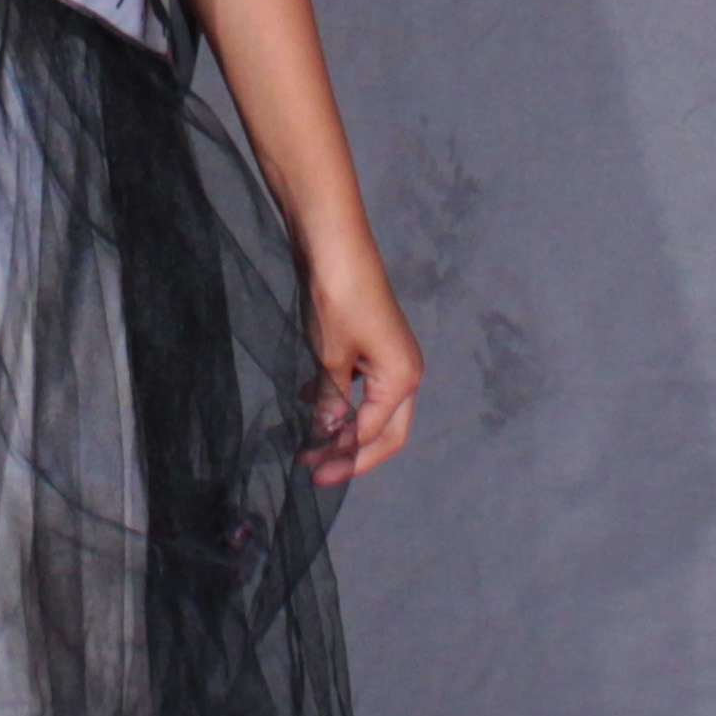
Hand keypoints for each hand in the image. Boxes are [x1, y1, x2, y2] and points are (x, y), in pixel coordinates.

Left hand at [304, 263, 420, 487]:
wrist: (335, 244)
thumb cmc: (336, 300)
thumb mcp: (330, 358)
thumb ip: (331, 402)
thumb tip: (328, 434)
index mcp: (402, 379)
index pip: (375, 436)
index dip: (344, 458)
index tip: (310, 472)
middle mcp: (405, 371)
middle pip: (385, 430)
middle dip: (352, 453)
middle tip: (316, 470)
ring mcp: (390, 355)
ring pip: (372, 407)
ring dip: (344, 426)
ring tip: (309, 440)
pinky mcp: (373, 342)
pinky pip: (361, 384)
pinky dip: (340, 398)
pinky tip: (310, 399)